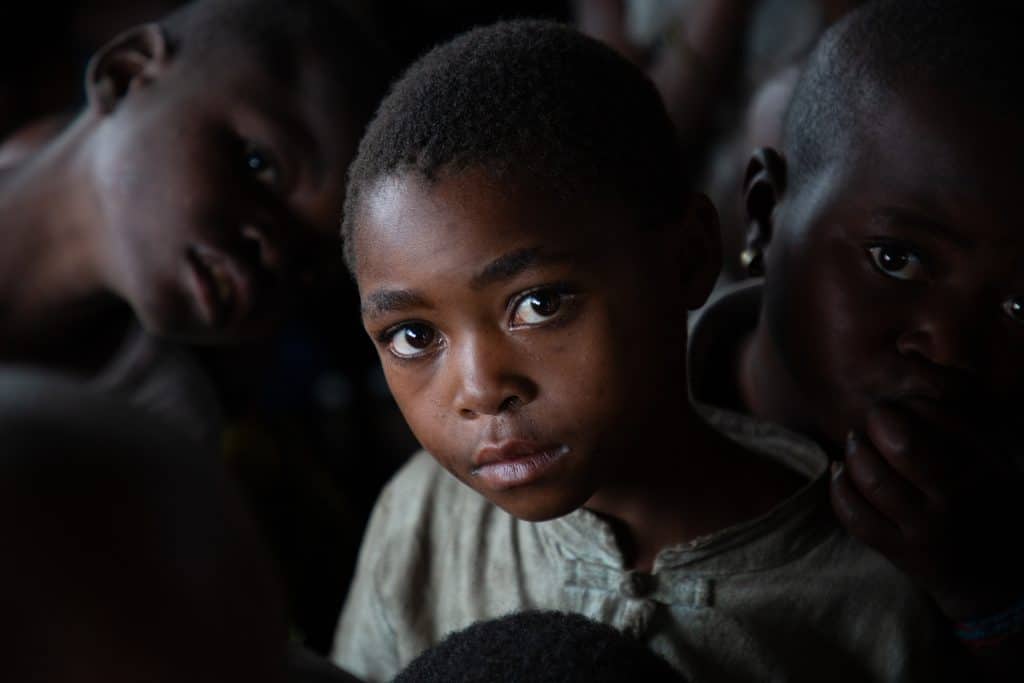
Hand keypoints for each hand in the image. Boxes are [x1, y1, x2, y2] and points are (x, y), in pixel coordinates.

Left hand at [830, 401, 1022, 621]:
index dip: (913, 402)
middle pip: (903, 446)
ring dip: (855, 453)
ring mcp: (925, 529)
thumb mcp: (994, 454)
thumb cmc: (990, 501)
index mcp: (983, 468)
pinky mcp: (900, 552)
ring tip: (856, 442)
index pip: (941, 418)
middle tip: (875, 416)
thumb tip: (913, 354)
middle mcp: (954, 498)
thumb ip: (958, 409)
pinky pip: (856, 516)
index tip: (904, 402)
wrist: (999, 579)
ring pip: (873, 480)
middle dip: (880, 421)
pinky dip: (839, 488)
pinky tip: (840, 472)